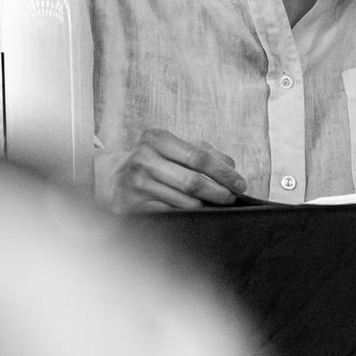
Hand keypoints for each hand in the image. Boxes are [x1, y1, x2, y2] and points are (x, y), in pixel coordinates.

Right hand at [109, 128, 249, 212]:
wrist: (114, 179)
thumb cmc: (155, 162)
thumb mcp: (175, 148)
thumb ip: (206, 153)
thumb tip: (232, 169)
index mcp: (156, 138)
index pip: (198, 157)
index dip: (223, 173)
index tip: (240, 184)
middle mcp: (143, 158)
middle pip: (192, 181)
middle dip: (218, 192)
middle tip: (232, 198)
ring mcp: (135, 183)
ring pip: (183, 202)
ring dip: (206, 207)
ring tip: (218, 207)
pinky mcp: (132, 206)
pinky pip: (170, 215)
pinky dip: (189, 218)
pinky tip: (199, 217)